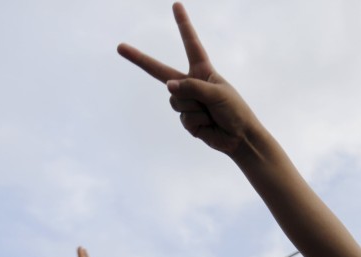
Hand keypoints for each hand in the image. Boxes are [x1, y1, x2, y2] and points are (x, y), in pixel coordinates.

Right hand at [117, 3, 258, 154]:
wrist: (240, 138)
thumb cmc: (235, 111)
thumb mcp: (217, 94)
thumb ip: (193, 88)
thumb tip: (168, 86)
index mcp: (203, 71)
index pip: (191, 44)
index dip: (184, 25)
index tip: (177, 6)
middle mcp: (191, 84)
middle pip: (160, 71)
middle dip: (139, 59)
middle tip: (120, 47)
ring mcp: (187, 102)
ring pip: (175, 100)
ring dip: (194, 108)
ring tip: (210, 114)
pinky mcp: (187, 120)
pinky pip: (183, 117)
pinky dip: (196, 122)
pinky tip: (208, 125)